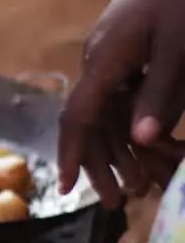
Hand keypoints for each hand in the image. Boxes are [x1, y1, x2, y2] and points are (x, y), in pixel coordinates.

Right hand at [59, 0, 184, 206]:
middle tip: (126, 200)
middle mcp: (103, 57)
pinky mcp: (136, 42)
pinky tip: (160, 137)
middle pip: (94, 120)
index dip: (72, 155)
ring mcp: (119, 49)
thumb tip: (142, 140)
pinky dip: (142, 118)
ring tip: (153, 175)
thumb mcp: (183, 47)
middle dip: (107, 162)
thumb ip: (162, 94)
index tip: (68, 189)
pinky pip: (130, 90)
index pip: (78, 117)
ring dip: (129, 145)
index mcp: (106, 58)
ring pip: (114, 108)